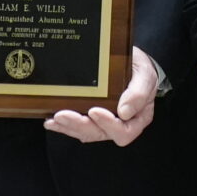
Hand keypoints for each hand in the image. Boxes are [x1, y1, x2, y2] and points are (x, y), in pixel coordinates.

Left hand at [46, 47, 162, 145]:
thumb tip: (124, 112)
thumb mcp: (145, 75)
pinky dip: (64, 125)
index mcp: (137, 118)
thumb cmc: (140, 70)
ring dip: (69, 126)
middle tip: (63, 115)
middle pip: (100, 133)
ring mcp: (104, 122)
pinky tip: (51, 120)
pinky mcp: (91, 118)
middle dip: (80, 125)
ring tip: (54, 118)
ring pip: (86, 132)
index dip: (109, 125)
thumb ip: (138, 93)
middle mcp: (120, 124)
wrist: (132, 62)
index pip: (124, 131)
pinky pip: (77, 126)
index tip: (94, 111)